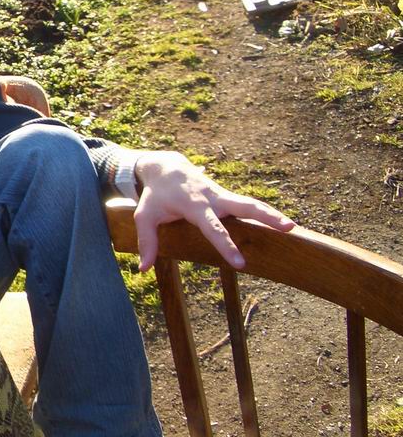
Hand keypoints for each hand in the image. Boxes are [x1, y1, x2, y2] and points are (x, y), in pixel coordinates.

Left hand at [133, 151, 294, 271]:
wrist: (166, 168)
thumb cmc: (155, 195)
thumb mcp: (145, 216)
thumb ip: (147, 241)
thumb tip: (143, 269)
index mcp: (195, 206)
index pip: (213, 229)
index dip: (226, 245)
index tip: (241, 263)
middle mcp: (213, 199)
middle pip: (244, 206)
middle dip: (265, 216)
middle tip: (288, 227)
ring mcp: (223, 196)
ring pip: (251, 203)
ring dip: (271, 214)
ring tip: (294, 227)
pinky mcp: (228, 197)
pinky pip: (248, 205)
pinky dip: (264, 213)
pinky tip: (281, 225)